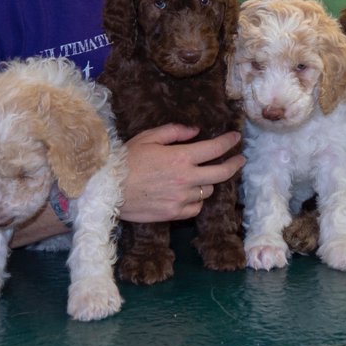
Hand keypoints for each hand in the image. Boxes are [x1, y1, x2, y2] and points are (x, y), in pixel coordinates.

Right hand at [119, 124, 244, 222]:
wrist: (106, 190)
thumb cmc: (125, 160)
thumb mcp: (148, 137)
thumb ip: (175, 132)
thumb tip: (196, 131)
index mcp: (180, 157)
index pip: (215, 149)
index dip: (229, 142)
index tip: (236, 138)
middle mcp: (185, 179)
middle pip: (222, 173)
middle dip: (235, 164)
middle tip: (239, 159)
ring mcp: (181, 198)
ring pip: (208, 191)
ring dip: (209, 182)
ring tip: (204, 176)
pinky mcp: (173, 214)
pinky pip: (196, 208)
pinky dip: (197, 200)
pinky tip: (191, 194)